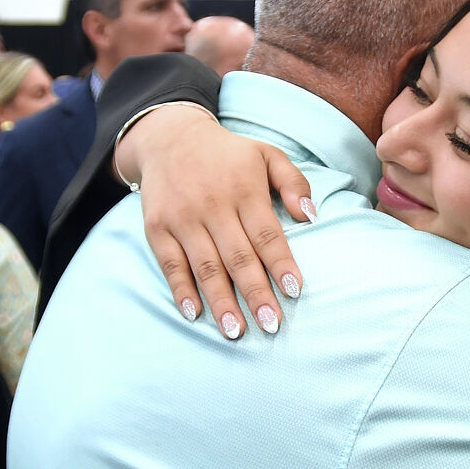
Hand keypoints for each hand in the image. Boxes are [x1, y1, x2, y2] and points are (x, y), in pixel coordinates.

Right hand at [119, 106, 314, 339]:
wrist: (169, 137)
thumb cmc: (228, 155)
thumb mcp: (267, 154)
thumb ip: (294, 183)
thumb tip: (311, 217)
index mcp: (244, 190)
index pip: (266, 234)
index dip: (280, 264)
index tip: (294, 291)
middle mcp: (213, 205)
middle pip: (238, 257)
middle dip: (255, 293)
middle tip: (271, 325)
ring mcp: (183, 218)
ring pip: (205, 266)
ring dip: (221, 301)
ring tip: (236, 331)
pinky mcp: (158, 227)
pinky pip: (171, 263)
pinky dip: (182, 290)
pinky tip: (195, 313)